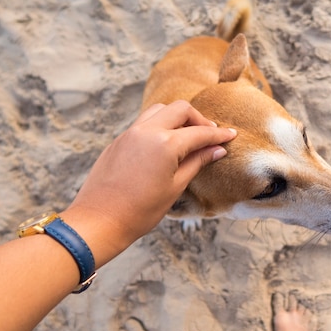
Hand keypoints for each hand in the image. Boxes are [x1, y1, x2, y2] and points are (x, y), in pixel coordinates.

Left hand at [62, 100, 236, 264]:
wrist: (100, 220)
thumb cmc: (140, 211)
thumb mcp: (175, 187)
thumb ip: (197, 162)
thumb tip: (217, 150)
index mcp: (165, 144)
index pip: (200, 133)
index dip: (219, 134)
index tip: (231, 135)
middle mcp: (147, 131)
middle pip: (180, 109)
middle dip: (198, 120)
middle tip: (209, 136)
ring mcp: (130, 133)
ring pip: (160, 110)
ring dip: (177, 117)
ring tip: (187, 136)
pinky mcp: (119, 140)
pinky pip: (143, 122)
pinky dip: (159, 125)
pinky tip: (165, 143)